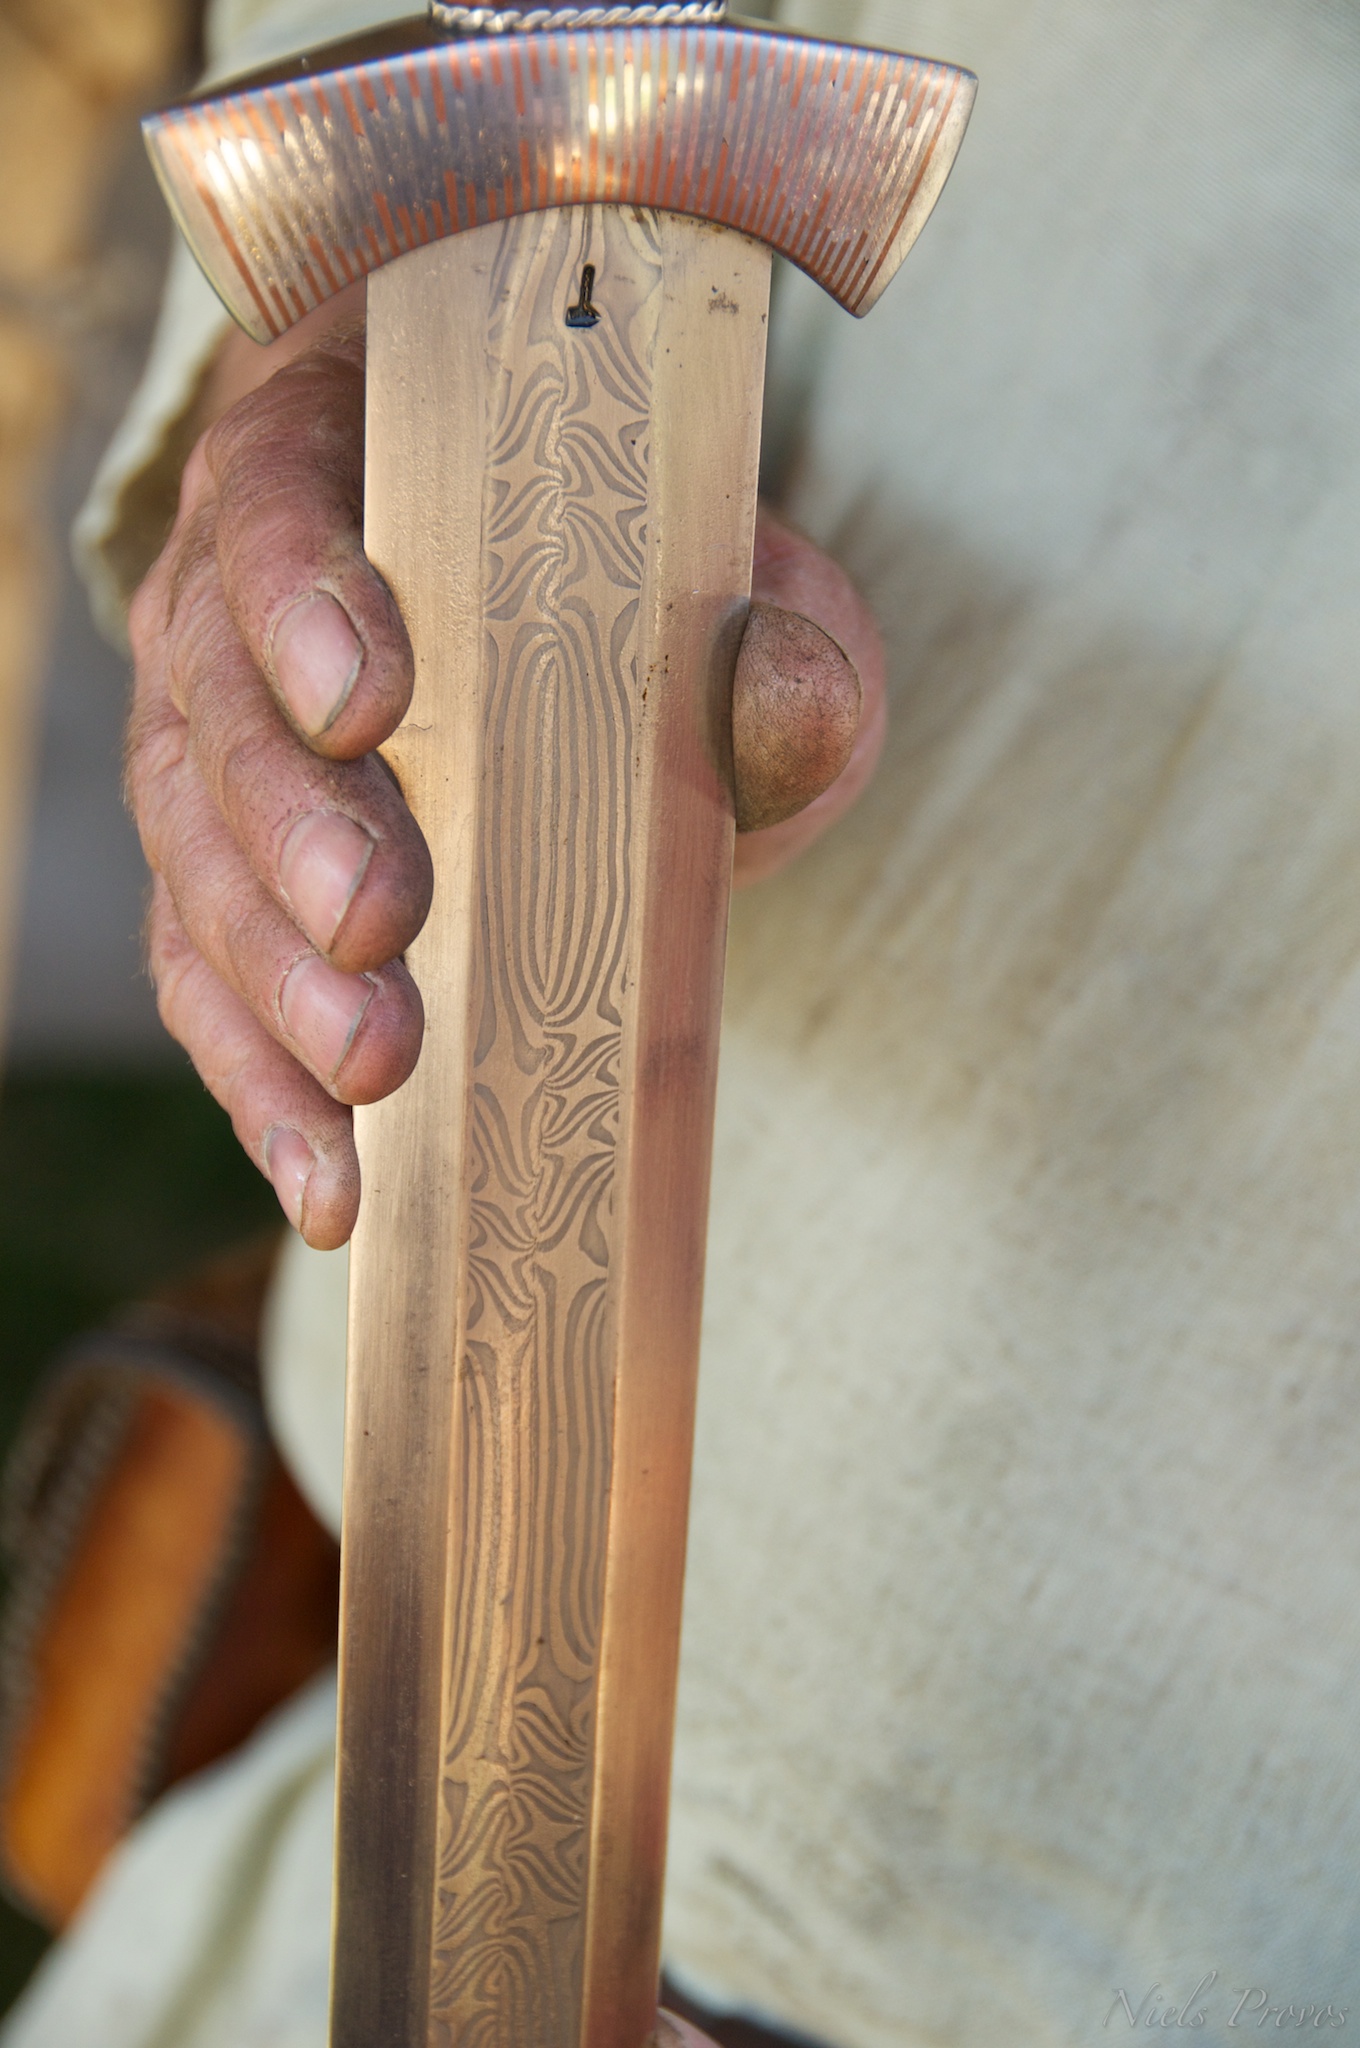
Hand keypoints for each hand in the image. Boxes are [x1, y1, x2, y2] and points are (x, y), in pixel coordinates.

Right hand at [126, 295, 886, 1248]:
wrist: (585, 633)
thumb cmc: (634, 582)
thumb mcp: (735, 586)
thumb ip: (771, 640)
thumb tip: (794, 697)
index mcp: (338, 468)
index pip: (280, 507)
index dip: (302, 601)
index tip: (371, 707)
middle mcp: (235, 605)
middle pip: (216, 713)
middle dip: (292, 833)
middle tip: (379, 928)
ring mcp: (217, 751)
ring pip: (193, 864)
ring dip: (272, 986)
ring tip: (369, 1085)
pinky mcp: (228, 888)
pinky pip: (210, 987)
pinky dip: (266, 1089)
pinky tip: (332, 1182)